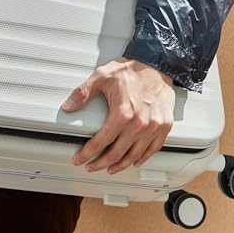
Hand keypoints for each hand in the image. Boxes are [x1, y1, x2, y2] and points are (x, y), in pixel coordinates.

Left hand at [62, 57, 174, 173]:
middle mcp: (139, 124)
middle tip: (92, 166)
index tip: (80, 159)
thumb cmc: (131, 70)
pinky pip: (153, 149)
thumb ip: (83, 93)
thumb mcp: (102, 76)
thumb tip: (69, 106)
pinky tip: (135, 161)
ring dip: (121, 165)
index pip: (100, 142)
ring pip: (135, 155)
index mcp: (122, 114)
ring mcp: (153, 127)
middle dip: (101, 163)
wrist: (157, 64)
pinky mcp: (164, 125)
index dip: (87, 153)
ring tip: (110, 168)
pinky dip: (142, 158)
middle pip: (117, 153)